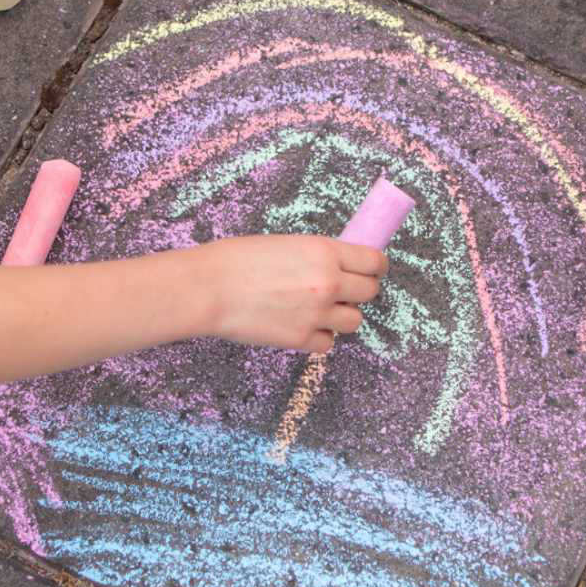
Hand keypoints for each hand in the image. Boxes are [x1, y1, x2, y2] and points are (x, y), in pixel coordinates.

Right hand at [202, 234, 387, 354]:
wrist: (210, 288)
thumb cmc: (238, 259)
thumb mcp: (287, 244)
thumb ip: (317, 256)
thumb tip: (337, 266)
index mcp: (325, 252)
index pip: (374, 261)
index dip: (375, 267)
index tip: (371, 270)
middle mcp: (329, 283)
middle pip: (370, 292)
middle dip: (359, 291)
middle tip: (342, 291)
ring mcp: (317, 314)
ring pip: (354, 321)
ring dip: (341, 316)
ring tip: (317, 310)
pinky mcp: (301, 339)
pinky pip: (328, 343)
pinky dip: (319, 337)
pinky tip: (301, 326)